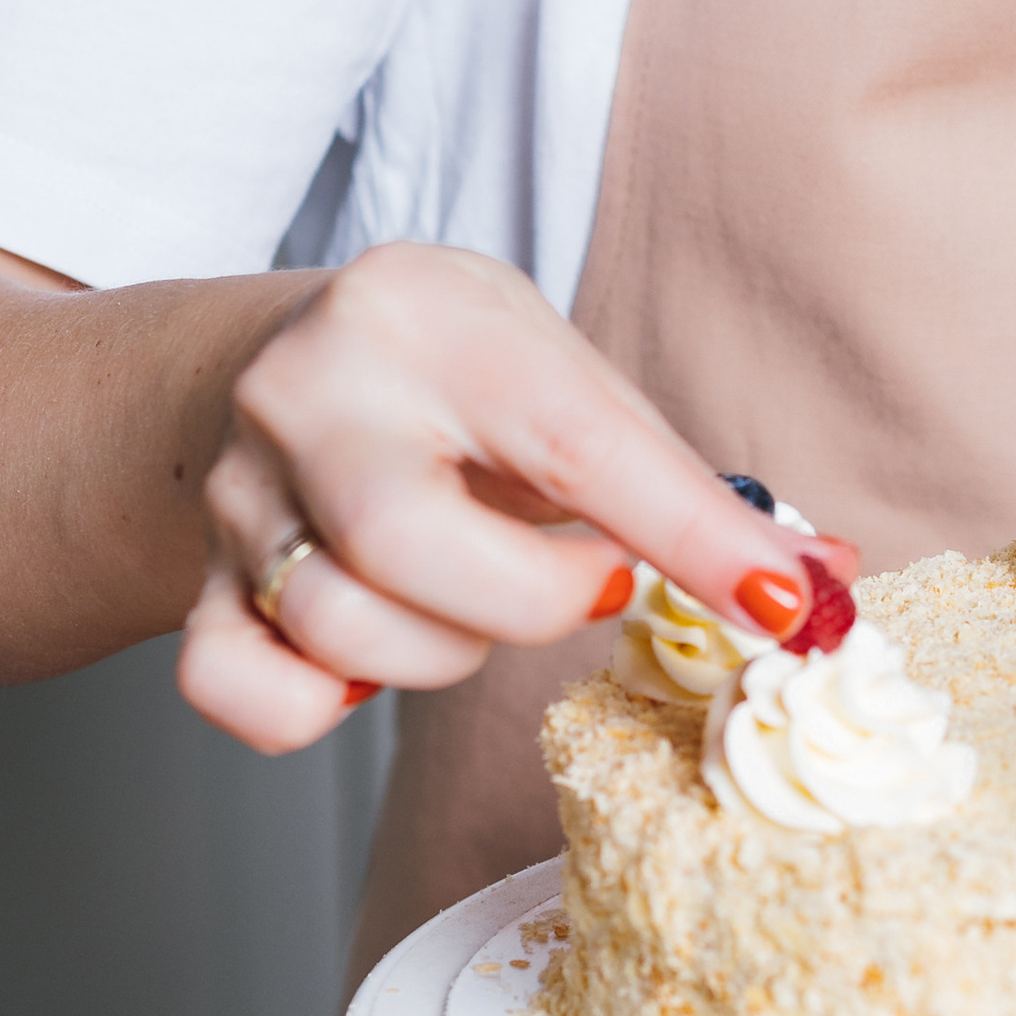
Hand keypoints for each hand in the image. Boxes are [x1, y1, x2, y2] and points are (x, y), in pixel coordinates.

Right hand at [176, 242, 846, 752]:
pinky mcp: (195, 574)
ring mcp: (236, 484)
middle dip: (532, 601)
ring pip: (340, 628)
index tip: (781, 608)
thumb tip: (820, 586)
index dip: (689, 540)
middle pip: (411, 549)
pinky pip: (244, 690)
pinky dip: (316, 704)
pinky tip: (369, 654)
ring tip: (472, 592)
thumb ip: (686, 488)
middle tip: (584, 580)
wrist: (294, 356)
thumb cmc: (463, 376)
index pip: (575, 442)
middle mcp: (311, 385)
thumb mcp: (571, 382)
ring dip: (443, 650)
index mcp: (428, 311)